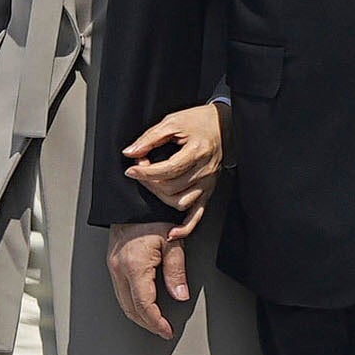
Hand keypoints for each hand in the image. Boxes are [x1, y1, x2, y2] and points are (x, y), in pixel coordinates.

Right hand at [107, 220, 187, 340]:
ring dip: (138, 315)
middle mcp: (119, 268)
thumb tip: (180, 295)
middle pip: (131, 309)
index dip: (156, 323)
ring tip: (155, 320)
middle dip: (147, 323)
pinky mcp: (112, 261)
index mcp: (134, 266)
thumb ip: (177, 270)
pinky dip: (131, 302)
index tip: (167, 330)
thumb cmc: (152, 213)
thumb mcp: (172, 241)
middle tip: (162, 329)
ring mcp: (113, 266)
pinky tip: (142, 301)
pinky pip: (120, 290)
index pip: (144, 306)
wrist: (133, 196)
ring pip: (123, 302)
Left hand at [124, 102, 225, 237]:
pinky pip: (197, 215)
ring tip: (150, 183)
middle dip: (149, 180)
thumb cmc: (199, 121)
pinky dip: (185, 228)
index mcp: (197, 151)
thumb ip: (150, 138)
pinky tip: (173, 233)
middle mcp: (204, 171)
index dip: (145, 172)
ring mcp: (207, 183)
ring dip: (159, 196)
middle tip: (140, 168)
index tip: (131, 168)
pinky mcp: (209, 191)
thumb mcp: (172, 122)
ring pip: (179, 202)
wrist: (223, 125)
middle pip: (170, 188)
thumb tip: (130, 152)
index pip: (167, 170)